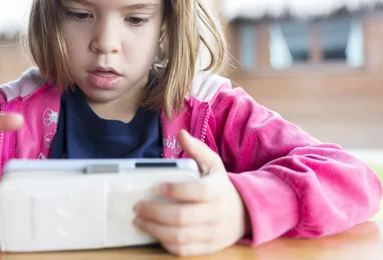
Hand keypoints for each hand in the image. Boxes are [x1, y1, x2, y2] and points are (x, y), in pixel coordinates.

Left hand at [133, 130, 250, 256]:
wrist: (244, 213)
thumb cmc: (221, 186)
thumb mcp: (214, 164)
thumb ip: (197, 149)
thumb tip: (181, 134)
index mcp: (218, 191)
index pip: (198, 192)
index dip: (177, 190)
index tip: (156, 186)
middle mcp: (217, 214)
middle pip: (184, 217)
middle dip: (156, 212)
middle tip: (138, 206)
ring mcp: (213, 234)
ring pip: (181, 237)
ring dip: (155, 230)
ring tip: (138, 220)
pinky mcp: (208, 248)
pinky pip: (184, 250)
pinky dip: (165, 243)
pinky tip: (153, 232)